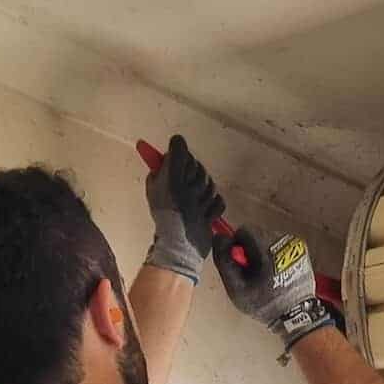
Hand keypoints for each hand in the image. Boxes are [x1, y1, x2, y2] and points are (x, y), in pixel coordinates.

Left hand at [144, 135, 225, 283]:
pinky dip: (213, 210)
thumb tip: (178, 138)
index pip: (184, 157)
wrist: (184, 245)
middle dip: (198, 184)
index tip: (183, 178)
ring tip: (196, 211)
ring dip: (205, 198)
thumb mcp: (170, 180)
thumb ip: (175, 156)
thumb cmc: (173, 213)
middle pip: (199, 170)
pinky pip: (218, 201)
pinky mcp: (205, 210)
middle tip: (189, 198)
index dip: (187, 167)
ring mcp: (192, 199)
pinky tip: (204, 217)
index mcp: (165, 176)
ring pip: (210, 186)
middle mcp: (178, 185)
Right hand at [213, 226, 332, 352]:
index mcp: (268, 249)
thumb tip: (219, 237)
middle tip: (254, 271)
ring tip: (267, 273)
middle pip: (258, 232)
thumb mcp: (237, 288)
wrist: (295, 315)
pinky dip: (276, 254)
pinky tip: (277, 272)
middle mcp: (284, 243)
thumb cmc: (265, 304)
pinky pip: (282, 245)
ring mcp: (296, 245)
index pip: (246, 230)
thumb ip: (224, 260)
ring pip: (270, 237)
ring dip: (264, 250)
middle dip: (252, 249)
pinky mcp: (302, 250)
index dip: (238, 245)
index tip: (242, 263)